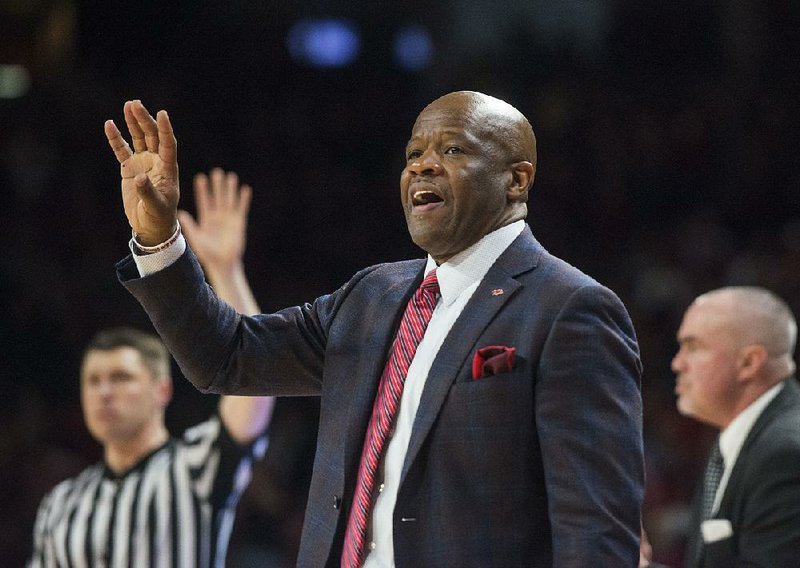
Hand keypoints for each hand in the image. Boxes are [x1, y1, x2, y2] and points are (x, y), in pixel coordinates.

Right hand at [104, 100, 178, 245]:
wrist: (150, 225)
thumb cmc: (159, 216)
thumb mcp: (156, 206)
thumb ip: (148, 192)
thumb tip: (140, 178)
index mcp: (169, 168)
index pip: (168, 144)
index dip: (166, 129)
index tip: (162, 113)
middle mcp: (157, 162)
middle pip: (152, 136)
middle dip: (144, 120)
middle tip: (135, 104)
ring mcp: (143, 163)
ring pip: (138, 138)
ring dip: (134, 123)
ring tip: (128, 106)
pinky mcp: (130, 168)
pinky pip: (122, 150)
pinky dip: (116, 138)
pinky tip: (109, 124)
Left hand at [178, 168, 251, 272]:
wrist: (223, 263)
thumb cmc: (208, 253)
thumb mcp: (197, 239)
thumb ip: (190, 226)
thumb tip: (181, 213)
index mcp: (206, 218)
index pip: (204, 200)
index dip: (203, 190)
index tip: (201, 178)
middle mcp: (217, 216)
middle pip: (217, 197)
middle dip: (217, 185)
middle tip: (217, 172)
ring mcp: (229, 218)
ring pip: (229, 200)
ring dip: (230, 189)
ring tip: (231, 176)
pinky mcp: (239, 223)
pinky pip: (241, 208)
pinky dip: (243, 199)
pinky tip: (245, 189)